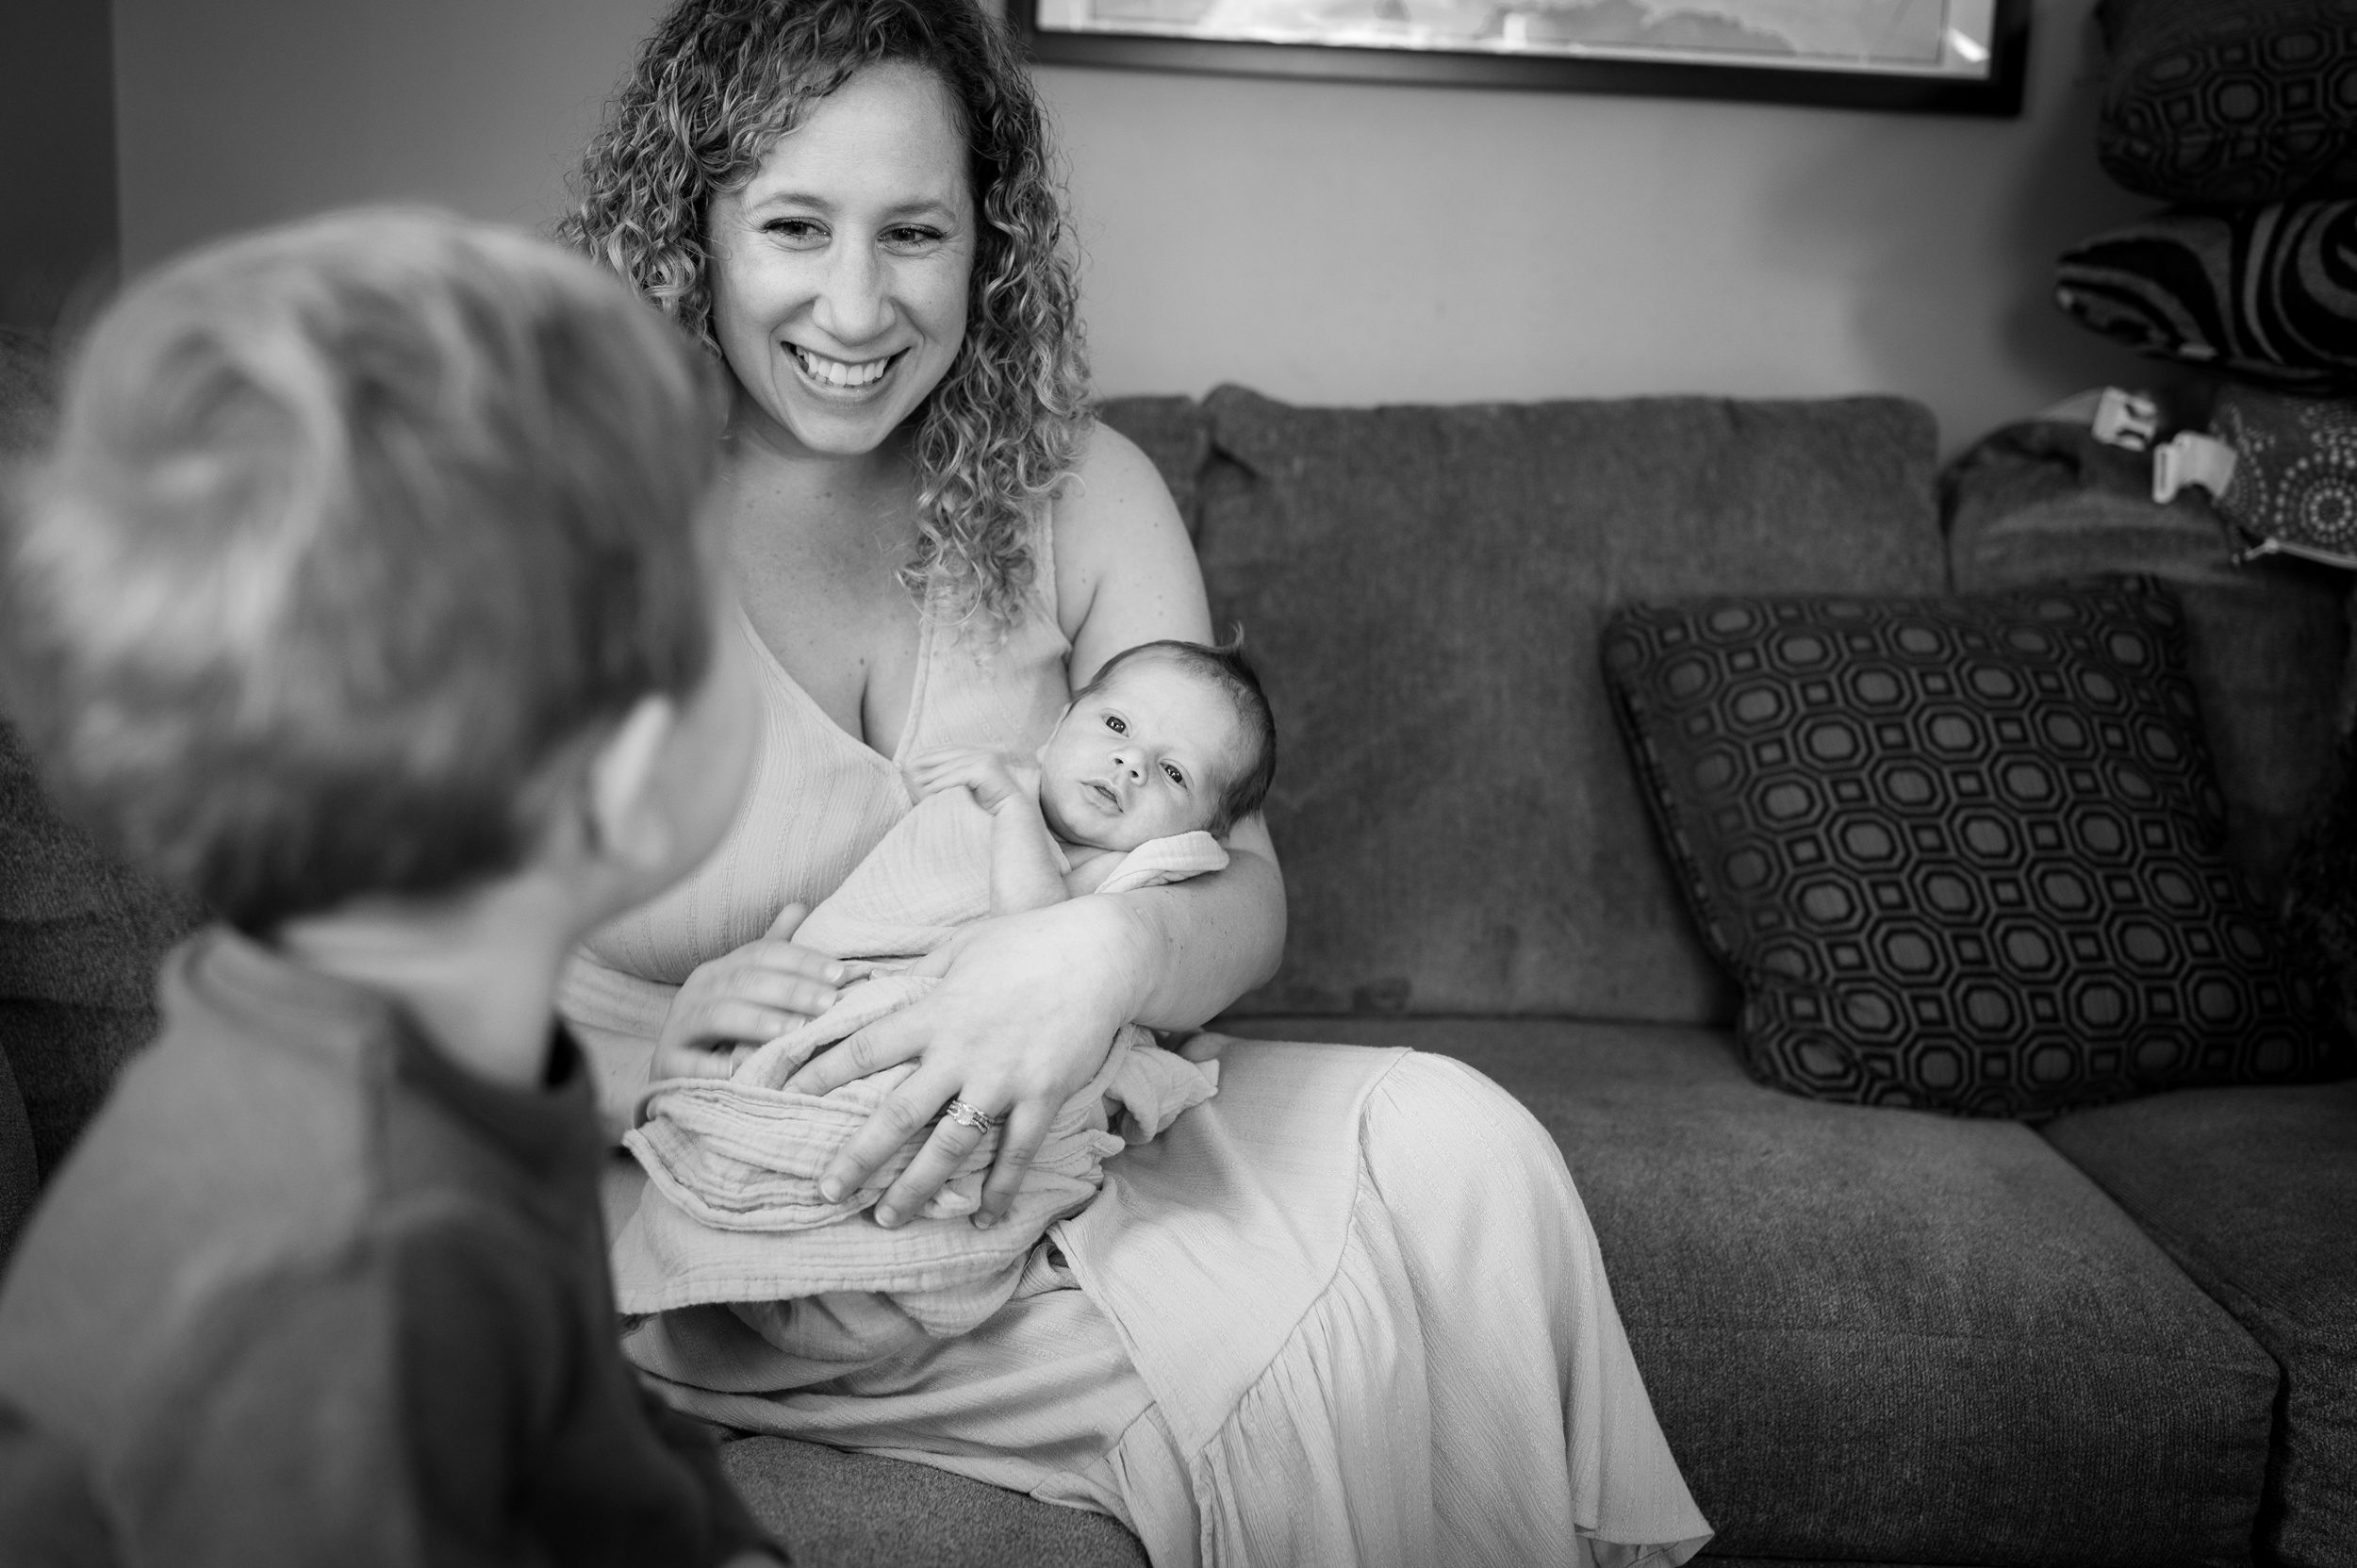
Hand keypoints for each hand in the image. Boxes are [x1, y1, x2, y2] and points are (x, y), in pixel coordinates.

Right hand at [652, 903, 845, 1081]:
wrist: (674, 1070)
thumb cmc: (722, 1029)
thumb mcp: (747, 987)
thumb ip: (773, 951)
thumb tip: (800, 906)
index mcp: (720, 970)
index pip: (763, 954)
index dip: (802, 961)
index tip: (841, 974)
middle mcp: (697, 991)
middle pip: (744, 982)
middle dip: (790, 990)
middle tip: (828, 1002)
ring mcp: (679, 1026)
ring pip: (717, 1016)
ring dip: (757, 1021)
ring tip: (794, 1030)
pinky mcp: (668, 1062)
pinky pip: (689, 1063)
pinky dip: (714, 1067)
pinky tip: (741, 1071)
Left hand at [782, 896, 1146, 1228]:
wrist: (1099, 953)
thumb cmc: (1028, 940)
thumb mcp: (963, 944)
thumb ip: (921, 970)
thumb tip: (877, 978)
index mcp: (935, 1011)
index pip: (863, 1048)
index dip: (819, 1074)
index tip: (784, 1099)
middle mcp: (961, 1052)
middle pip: (898, 1114)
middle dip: (858, 1157)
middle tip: (827, 1192)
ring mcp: (1003, 1079)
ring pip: (951, 1146)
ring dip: (917, 1188)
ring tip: (888, 1218)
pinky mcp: (1043, 1095)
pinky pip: (1017, 1152)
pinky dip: (1000, 1189)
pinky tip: (983, 1218)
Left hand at [908, 745, 1038, 814]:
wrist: (1012, 809)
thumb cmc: (992, 798)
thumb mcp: (972, 782)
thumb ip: (958, 773)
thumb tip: (936, 771)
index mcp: (982, 751)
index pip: (953, 749)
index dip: (934, 752)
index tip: (917, 757)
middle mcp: (984, 751)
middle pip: (950, 754)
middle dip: (928, 760)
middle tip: (910, 765)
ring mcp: (985, 759)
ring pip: (952, 766)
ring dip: (932, 774)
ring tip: (917, 781)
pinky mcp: (983, 770)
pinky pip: (957, 776)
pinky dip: (941, 782)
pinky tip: (929, 789)